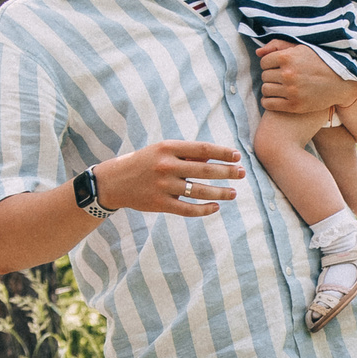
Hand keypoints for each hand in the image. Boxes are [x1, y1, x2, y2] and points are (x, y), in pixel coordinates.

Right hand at [93, 140, 245, 217]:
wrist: (114, 182)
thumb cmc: (144, 163)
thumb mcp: (162, 151)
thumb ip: (187, 154)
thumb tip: (216, 159)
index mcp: (167, 148)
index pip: (203, 149)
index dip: (222, 152)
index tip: (237, 155)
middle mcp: (166, 166)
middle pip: (206, 170)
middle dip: (228, 172)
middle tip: (242, 173)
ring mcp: (163, 186)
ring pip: (200, 191)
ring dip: (221, 192)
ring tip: (233, 192)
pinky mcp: (161, 204)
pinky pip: (189, 209)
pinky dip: (205, 209)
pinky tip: (216, 206)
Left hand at [256, 40, 356, 118]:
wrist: (341, 82)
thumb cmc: (321, 62)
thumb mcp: (302, 48)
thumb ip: (278, 45)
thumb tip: (258, 52)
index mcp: (288, 57)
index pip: (264, 62)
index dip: (270, 64)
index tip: (278, 67)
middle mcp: (288, 74)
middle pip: (264, 76)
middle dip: (271, 76)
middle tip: (281, 78)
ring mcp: (291, 91)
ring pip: (265, 90)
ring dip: (270, 89)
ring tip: (279, 87)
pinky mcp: (294, 105)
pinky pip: (269, 104)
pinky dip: (268, 102)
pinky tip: (276, 98)